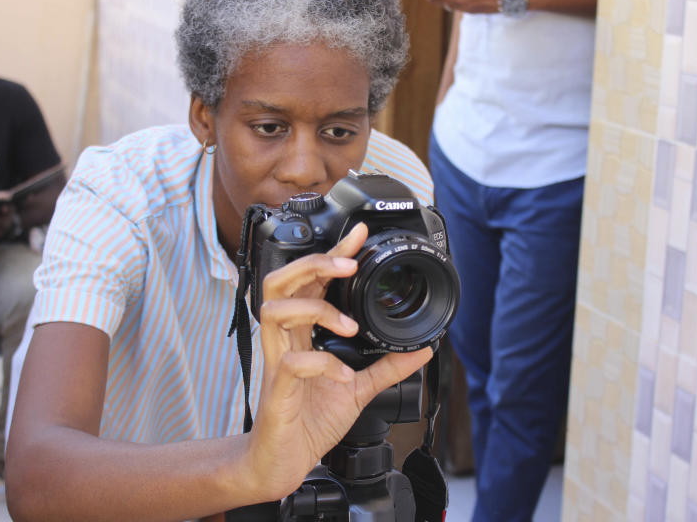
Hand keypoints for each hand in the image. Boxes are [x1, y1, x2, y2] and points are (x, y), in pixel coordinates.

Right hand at [245, 223, 433, 499]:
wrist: (286, 461)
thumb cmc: (311, 420)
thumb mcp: (359, 390)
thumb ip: (387, 366)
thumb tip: (421, 348)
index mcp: (301, 332)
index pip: (310, 281)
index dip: (332, 254)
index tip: (358, 235)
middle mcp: (285, 339)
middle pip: (280, 281)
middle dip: (314, 265)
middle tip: (348, 266)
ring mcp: (277, 361)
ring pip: (275, 310)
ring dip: (316, 310)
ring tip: (349, 326)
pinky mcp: (277, 388)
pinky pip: (293, 362)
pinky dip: (322, 362)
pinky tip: (342, 375)